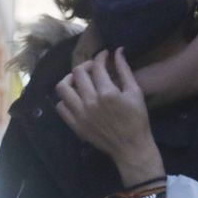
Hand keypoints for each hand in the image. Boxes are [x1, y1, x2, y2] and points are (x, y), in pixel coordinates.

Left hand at [55, 49, 163, 185]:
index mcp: (107, 92)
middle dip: (86, 65)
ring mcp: (80, 114)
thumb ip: (125, 70)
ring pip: (63, 88)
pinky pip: (61, 106)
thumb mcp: (135, 92)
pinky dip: (65, 99)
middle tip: (93, 67)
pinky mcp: (75, 125)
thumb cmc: (137, 119)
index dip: (100, 56)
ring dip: (70, 79)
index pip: (97, 66)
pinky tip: (75, 97)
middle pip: (78, 73)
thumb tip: (118, 51)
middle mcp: (90, 102)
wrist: (131, 147)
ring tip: (78, 80)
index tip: (104, 55)